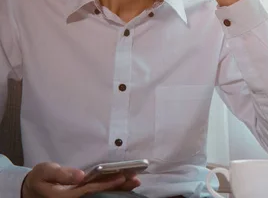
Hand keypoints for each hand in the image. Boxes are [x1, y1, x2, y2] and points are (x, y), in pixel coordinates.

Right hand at [21, 162, 139, 197]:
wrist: (32, 189)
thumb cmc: (39, 179)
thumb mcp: (45, 172)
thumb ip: (61, 174)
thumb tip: (80, 174)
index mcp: (67, 196)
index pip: (91, 189)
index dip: (107, 183)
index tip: (122, 176)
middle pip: (100, 194)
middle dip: (118, 187)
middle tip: (135, 179)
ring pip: (101, 194)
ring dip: (118, 188)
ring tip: (134, 180)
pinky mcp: (82, 196)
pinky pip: (98, 193)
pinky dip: (111, 187)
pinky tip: (123, 183)